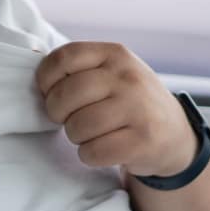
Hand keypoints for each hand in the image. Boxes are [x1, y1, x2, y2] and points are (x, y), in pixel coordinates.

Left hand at [35, 41, 194, 176]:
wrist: (174, 135)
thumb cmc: (130, 102)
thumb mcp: (112, 72)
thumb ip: (80, 69)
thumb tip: (35, 71)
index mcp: (115, 54)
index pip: (64, 57)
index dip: (47, 79)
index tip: (50, 92)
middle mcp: (128, 77)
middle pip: (67, 94)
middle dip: (57, 112)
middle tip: (67, 118)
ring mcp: (138, 108)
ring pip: (78, 126)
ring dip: (75, 136)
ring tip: (89, 134)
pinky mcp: (143, 140)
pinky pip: (93, 152)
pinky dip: (89, 156)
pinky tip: (102, 149)